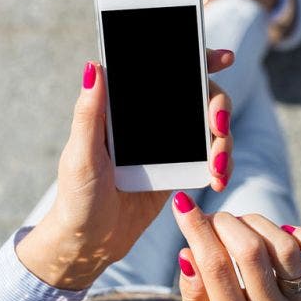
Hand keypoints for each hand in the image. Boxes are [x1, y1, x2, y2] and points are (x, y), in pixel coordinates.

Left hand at [16, 51, 234, 290]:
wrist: (90, 242)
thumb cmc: (76, 197)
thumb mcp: (81, 155)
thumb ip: (89, 113)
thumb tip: (95, 66)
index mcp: (125, 106)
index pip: (164, 71)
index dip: (196, 58)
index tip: (222, 57)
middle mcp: (150, 118)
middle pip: (199, 96)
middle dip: (218, 106)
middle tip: (218, 125)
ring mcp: (168, 144)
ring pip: (210, 127)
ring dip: (224, 141)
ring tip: (218, 168)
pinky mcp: (179, 169)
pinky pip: (210, 158)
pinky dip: (221, 164)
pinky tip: (218, 178)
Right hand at [170, 192, 300, 300]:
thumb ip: (192, 295)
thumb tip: (188, 254)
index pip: (215, 268)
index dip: (197, 230)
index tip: (183, 205)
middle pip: (251, 253)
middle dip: (225, 223)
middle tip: (213, 219)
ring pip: (285, 248)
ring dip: (257, 224)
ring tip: (240, 226)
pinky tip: (282, 232)